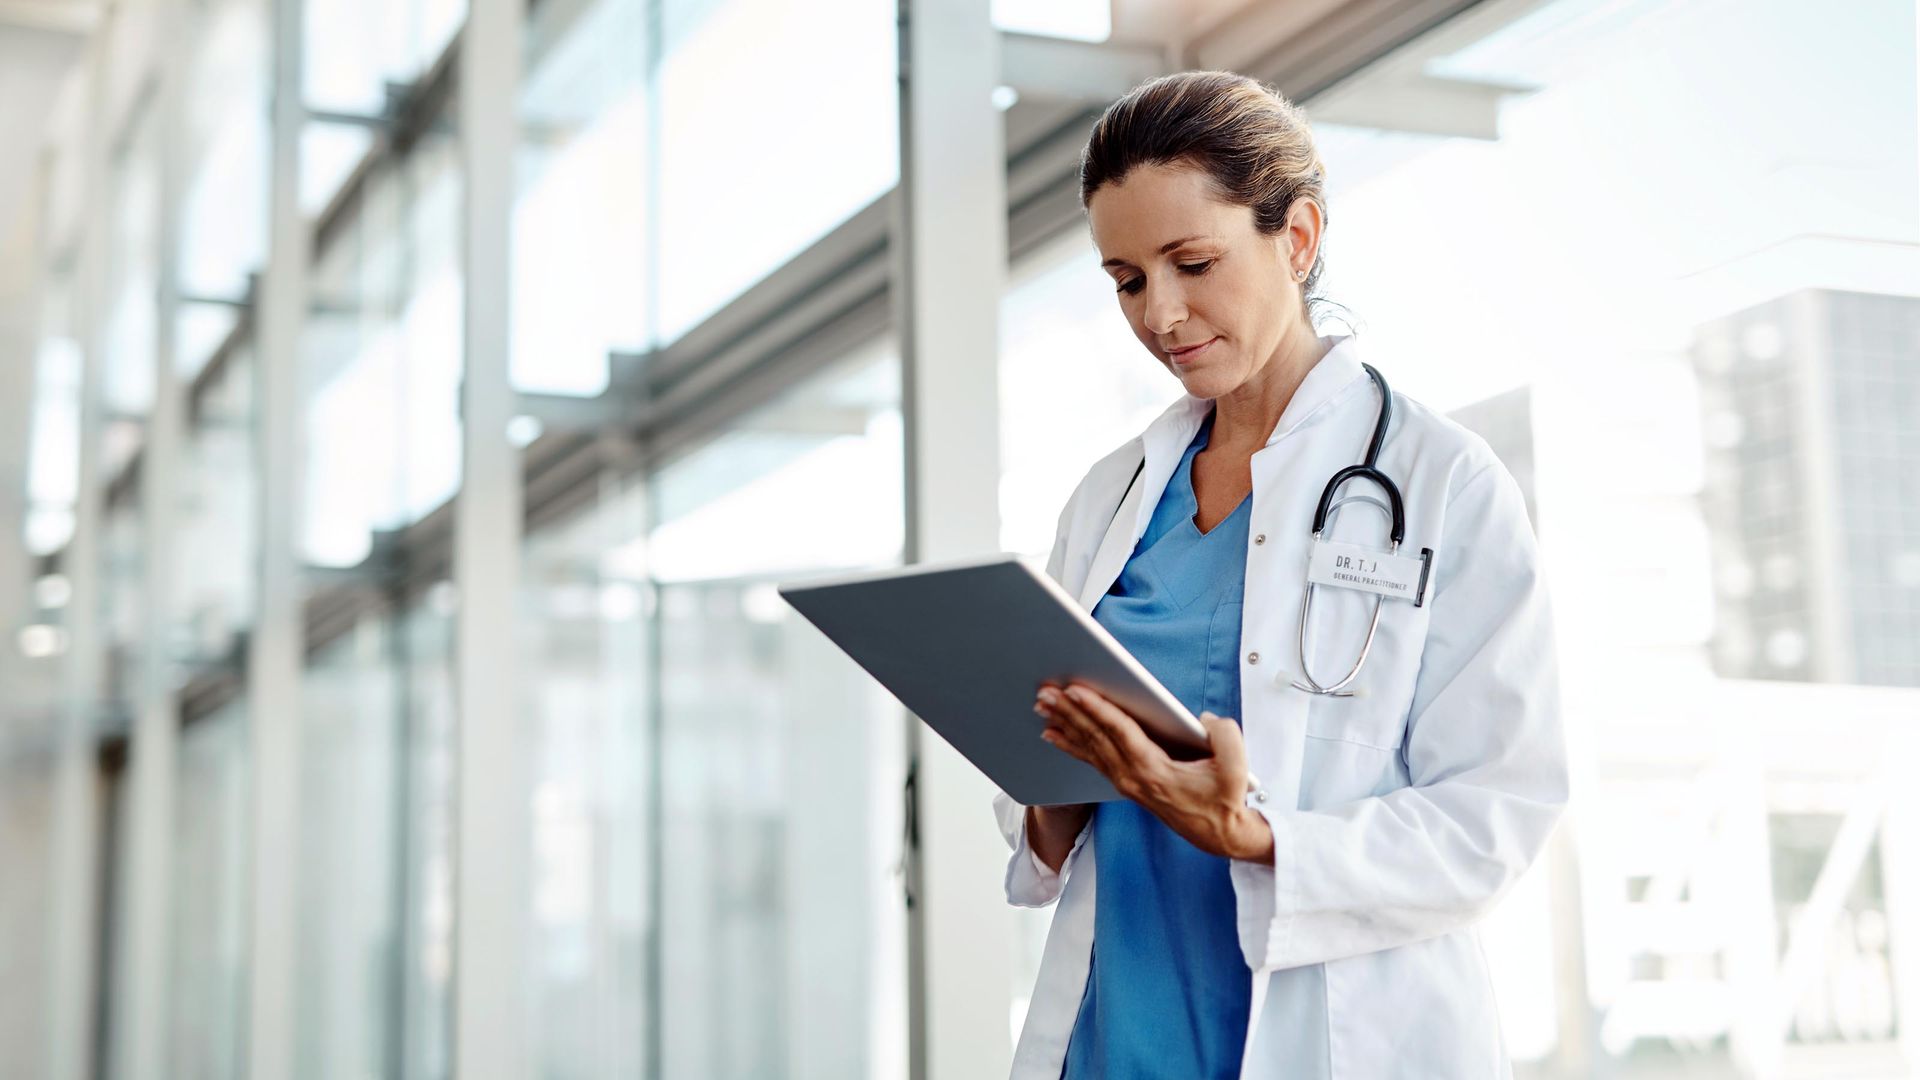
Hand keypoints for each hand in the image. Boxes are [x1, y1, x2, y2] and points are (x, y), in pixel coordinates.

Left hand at [1034, 683, 1273, 863]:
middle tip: (1045, 690)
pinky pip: (1092, 759)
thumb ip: (1225, 737)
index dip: (1097, 710)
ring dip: (1065, 723)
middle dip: (1069, 712)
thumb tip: (1204, 720)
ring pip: (1089, 747)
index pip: (1120, 733)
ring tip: (1042, 704)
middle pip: (1096, 738)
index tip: (1075, 690)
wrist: (1220, 835)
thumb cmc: (1225, 800)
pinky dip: (1070, 743)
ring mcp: (1126, 782)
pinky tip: (1053, 733)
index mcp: (1155, 772)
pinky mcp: (1126, 783)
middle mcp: (1133, 778)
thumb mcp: (1237, 769)